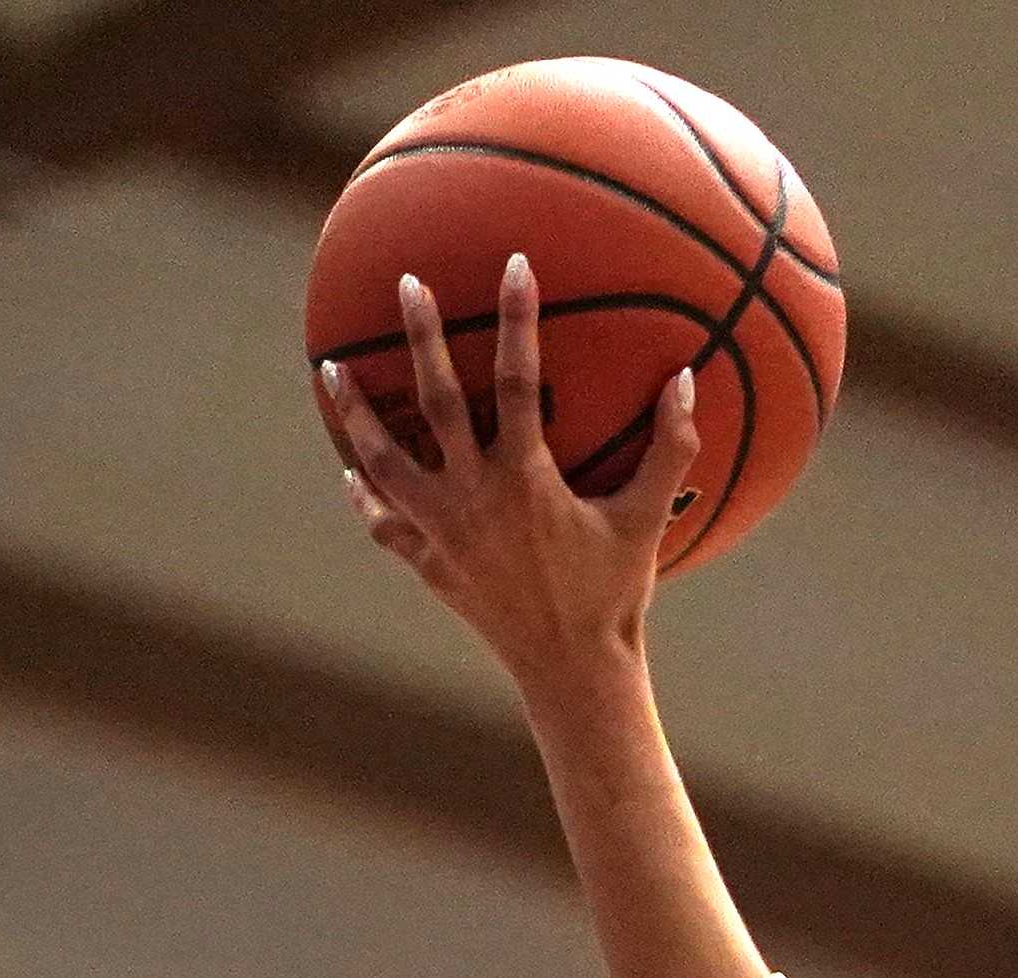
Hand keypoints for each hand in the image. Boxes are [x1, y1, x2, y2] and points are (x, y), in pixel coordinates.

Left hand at [321, 257, 698, 689]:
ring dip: (356, 412)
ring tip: (331, 369)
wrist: (573, 672)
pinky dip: (363, 496)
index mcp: (526, 478)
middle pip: (436, 401)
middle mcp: (474, 496)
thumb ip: (669, 448)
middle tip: (406, 284)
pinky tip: (349, 470)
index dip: (519, 318)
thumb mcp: (647, 520)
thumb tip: (686, 378)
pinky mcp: (429, 566)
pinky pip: (384, 523)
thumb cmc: (615, 594)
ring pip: (385, 459)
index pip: (519, 380)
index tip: (515, 265)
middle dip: (422, 337)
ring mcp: (442, 531)